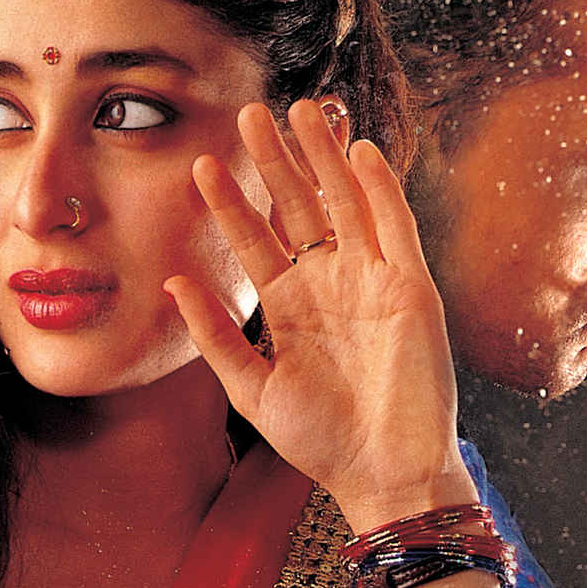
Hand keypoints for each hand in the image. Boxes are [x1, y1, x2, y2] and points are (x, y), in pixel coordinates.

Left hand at [164, 100, 474, 527]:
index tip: (204, 164)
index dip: (232, 202)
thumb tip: (175, 283)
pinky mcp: (411, 288)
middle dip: (277, 161)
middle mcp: (331, 284)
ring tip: (302, 112)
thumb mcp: (251, 388)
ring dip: (326, 158)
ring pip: (346, 203)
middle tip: (250, 114)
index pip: (257, 238)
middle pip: (300, 207)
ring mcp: (372, 281)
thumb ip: (216, 335)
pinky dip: (380, 188)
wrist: (382, 475)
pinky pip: (395, 228)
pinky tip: (360, 151)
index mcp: (291, 305)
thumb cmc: (320, 440)